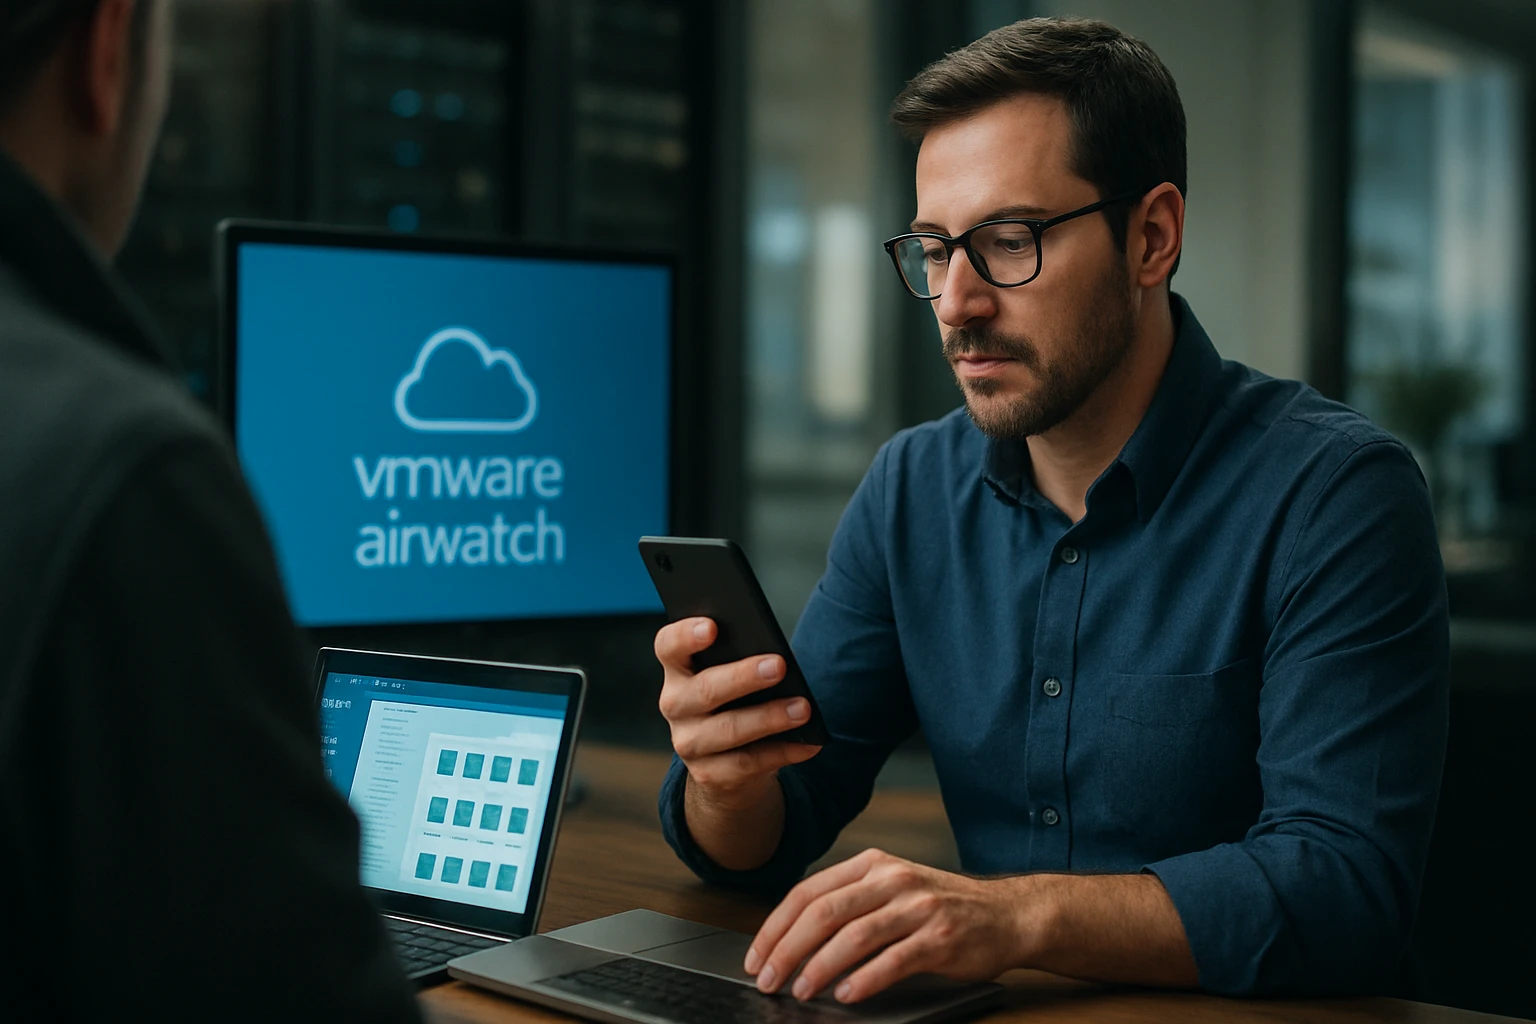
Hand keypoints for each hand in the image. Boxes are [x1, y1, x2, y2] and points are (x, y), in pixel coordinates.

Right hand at [654, 617, 821, 809]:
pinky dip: (783, 752)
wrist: (727, 762)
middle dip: (743, 677)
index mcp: (678, 669)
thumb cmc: (738, 700)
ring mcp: (689, 743)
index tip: (712, 627)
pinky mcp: (709, 774)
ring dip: (769, 718)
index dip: (685, 635)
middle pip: (705, 689)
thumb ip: (747, 659)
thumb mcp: (736, 675)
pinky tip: (809, 742)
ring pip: (728, 730)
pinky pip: (748, 763)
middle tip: (779, 665)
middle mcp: (675, 705)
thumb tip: (780, 659)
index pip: (669, 646)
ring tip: (803, 708)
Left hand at [744, 849, 1033, 1003]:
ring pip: (854, 935)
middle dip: (787, 949)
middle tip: (768, 980)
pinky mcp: (940, 937)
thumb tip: (791, 942)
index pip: (808, 892)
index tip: (756, 957)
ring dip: (819, 967)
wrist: (1008, 914)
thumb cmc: (941, 907)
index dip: (775, 926)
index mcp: (871, 864)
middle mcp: (892, 879)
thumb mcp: (892, 889)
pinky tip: (846, 994)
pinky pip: (893, 960)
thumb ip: (850, 903)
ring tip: (801, 990)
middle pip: (823, 912)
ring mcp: (918, 907)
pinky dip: (864, 979)